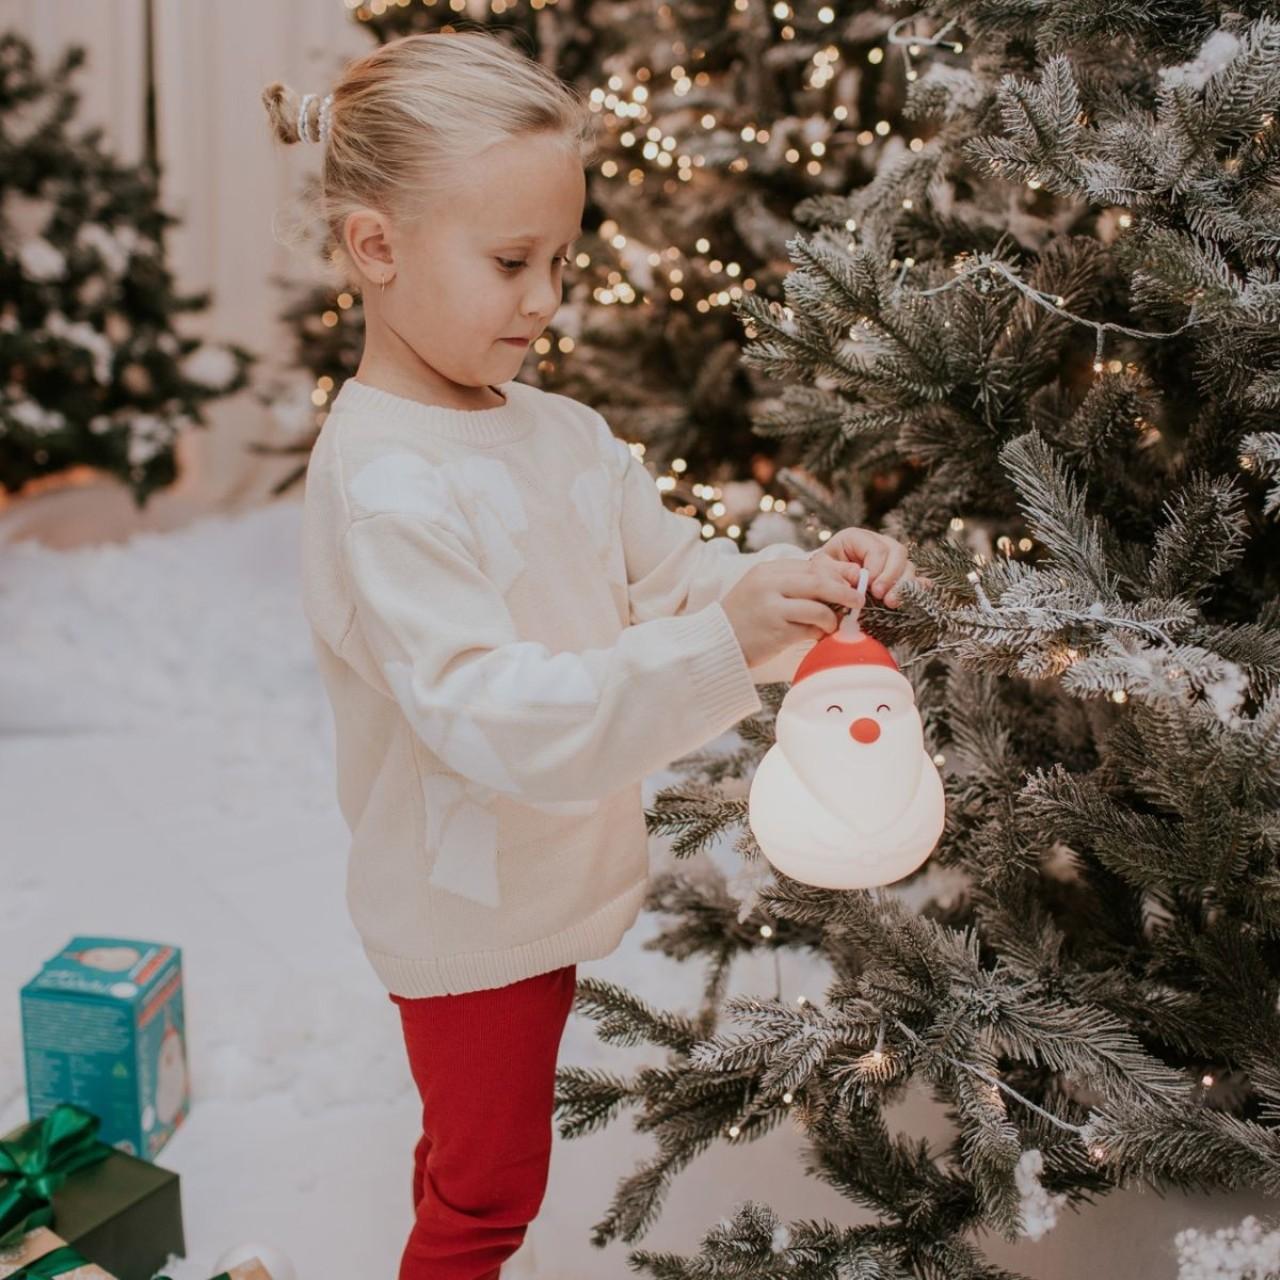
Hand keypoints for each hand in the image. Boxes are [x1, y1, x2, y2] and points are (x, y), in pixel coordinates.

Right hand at [721, 555, 868, 668]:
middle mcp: (769, 584)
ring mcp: (772, 607)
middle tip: (859, 600)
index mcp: (766, 571)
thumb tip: (835, 582)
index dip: (836, 573)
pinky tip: (819, 636)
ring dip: (833, 617)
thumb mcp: (763, 592)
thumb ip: (793, 584)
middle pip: (819, 581)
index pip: (811, 566)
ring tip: (834, 625)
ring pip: (818, 606)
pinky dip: (820, 632)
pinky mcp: (776, 631)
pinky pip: (810, 628)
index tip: (852, 581)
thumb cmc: (744, 619)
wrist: (716, 645)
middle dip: (844, 591)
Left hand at [810, 527, 929, 607]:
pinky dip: (917, 586)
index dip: (877, 568)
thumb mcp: (822, 569)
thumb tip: (858, 577)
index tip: (870, 587)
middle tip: (882, 596)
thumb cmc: (821, 572)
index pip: (876, 548)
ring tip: (891, 603)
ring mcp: (890, 558)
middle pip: (897, 552)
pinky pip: (913, 577)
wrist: (823, 581)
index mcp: (857, 537)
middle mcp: (878, 543)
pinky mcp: (897, 574)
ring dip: (902, 585)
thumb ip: (837, 571)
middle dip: (892, 576)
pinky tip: (920, 592)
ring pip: (907, 565)